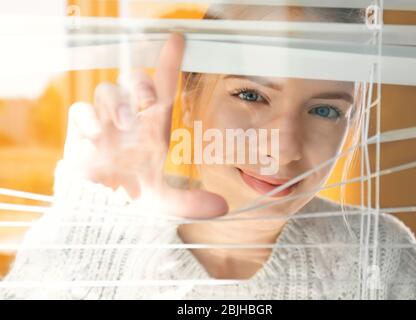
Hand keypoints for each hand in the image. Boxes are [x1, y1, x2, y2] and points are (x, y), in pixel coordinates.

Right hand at [63, 33, 227, 218]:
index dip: (168, 62)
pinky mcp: (80, 133)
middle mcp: (130, 120)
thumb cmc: (133, 199)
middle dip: (140, 83)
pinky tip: (97, 136)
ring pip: (106, 90)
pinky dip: (87, 118)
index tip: (177, 40)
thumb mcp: (164, 203)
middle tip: (146, 101)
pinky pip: (79, 111)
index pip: (161, 88)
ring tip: (123, 126)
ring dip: (116, 103)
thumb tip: (222, 207)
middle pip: (133, 81)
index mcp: (152, 128)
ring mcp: (104, 124)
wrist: (100, 215)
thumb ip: (190, 203)